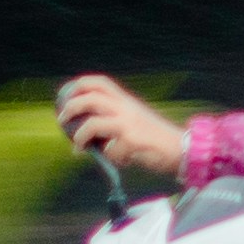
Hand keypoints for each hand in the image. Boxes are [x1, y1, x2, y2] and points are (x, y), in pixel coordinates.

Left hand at [54, 74, 189, 187]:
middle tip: (63, 119)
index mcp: (126, 101)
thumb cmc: (156, 139)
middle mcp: (125, 108)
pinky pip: (109, 150)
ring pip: (92, 122)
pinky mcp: (130, 140)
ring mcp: (127, 123)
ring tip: (77, 147)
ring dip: (80, 135)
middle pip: (90, 97)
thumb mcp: (134, 122)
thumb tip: (89, 136)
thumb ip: (114, 123)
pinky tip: (120, 161)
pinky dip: (110, 157)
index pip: (100, 82)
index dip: (79, 85)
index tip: (67, 96)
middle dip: (71, 107)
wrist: (181, 148)